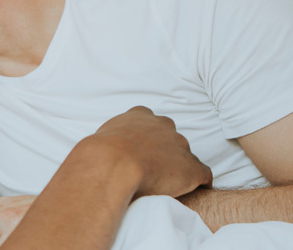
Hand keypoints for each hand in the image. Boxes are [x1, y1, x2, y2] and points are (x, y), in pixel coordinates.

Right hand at [89, 106, 211, 198]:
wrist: (114, 164)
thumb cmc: (101, 154)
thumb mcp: (101, 137)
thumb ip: (111, 138)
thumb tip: (103, 151)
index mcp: (141, 115)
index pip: (150, 120)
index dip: (147, 136)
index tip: (142, 148)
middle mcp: (164, 125)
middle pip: (170, 136)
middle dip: (165, 150)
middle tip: (152, 167)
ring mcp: (180, 145)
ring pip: (186, 156)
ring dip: (178, 167)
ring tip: (167, 183)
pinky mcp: (191, 168)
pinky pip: (203, 173)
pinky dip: (199, 182)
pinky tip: (194, 190)